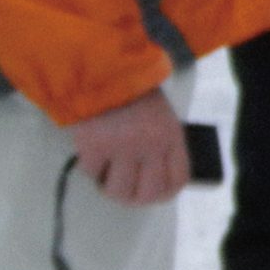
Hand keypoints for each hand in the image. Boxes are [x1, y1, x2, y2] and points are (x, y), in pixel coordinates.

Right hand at [65, 87, 188, 206]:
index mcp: (171, 136)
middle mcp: (151, 146)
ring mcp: (123, 148)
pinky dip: (91, 170)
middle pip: (149, 193)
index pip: (177, 179)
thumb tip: (152, 176)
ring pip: (119, 191)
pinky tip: (93, 156)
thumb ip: (161, 143)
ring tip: (106, 176)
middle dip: (135, 198)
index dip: (164, 193)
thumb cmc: (134, 92)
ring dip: (110, 188)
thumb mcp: (160, 116)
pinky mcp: (95, 148)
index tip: (151, 194)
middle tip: (124, 190)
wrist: (104, 71)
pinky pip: (92, 174)